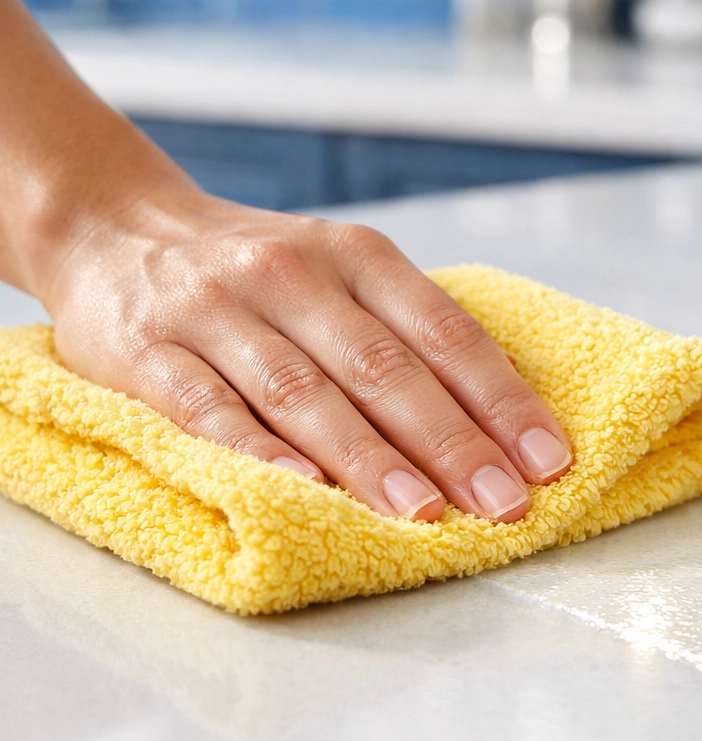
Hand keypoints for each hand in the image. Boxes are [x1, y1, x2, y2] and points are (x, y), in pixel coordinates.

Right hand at [44, 186, 572, 521]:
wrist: (115, 227)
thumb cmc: (255, 271)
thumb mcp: (337, 272)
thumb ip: (401, 330)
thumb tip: (493, 422)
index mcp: (353, 255)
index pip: (443, 331)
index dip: (500, 397)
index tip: (547, 460)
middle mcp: (290, 273)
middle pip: (382, 365)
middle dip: (451, 440)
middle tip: (504, 503)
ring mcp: (214, 310)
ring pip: (303, 389)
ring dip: (368, 455)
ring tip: (422, 512)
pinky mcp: (145, 350)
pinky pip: (205, 404)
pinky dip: (256, 449)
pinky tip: (302, 488)